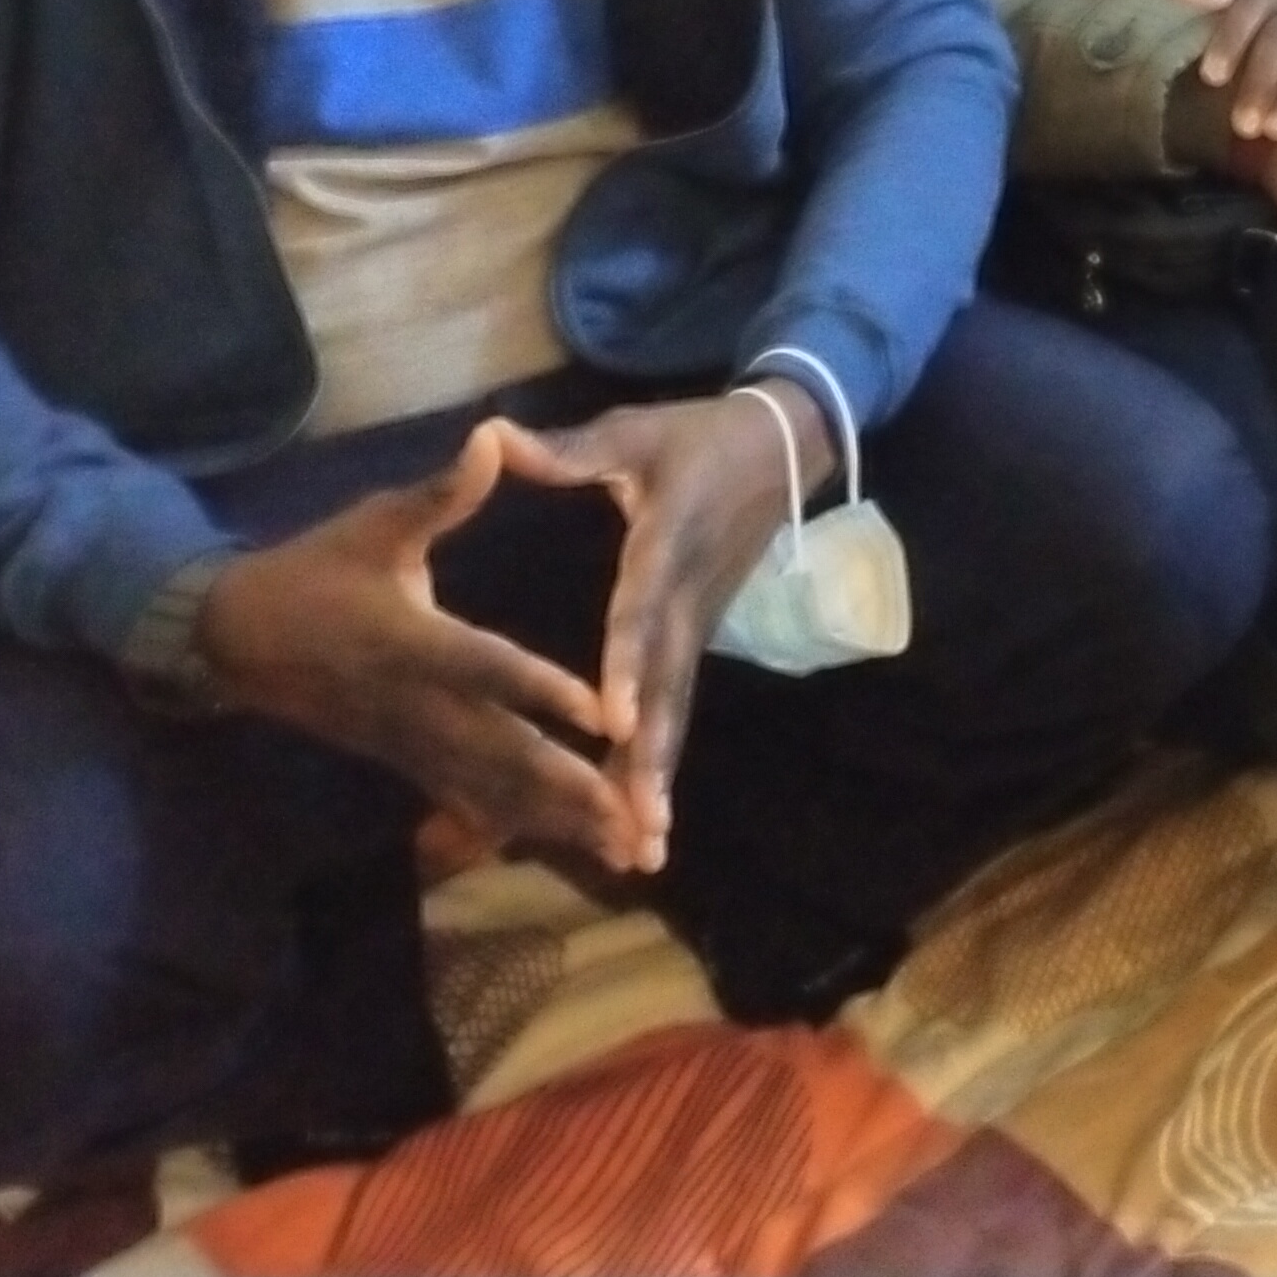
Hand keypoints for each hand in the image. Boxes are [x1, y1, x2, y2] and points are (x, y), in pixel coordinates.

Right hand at [194, 419, 639, 869]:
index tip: (603, 713)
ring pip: (490, 789)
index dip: (542, 690)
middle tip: (635, 818)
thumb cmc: (313, 569)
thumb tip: (492, 436)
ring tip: (623, 847)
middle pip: (501, 753)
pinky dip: (514, 823)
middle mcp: (414, 704)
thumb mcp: (374, 524)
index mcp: (411, 642)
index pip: (486, 669)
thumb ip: (440, 493)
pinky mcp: (402, 759)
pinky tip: (565, 847)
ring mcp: (407, 741)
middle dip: (571, 789)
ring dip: (556, 820)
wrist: (232, 636)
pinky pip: (465, 799)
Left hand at [494, 386, 837, 871]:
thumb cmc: (698, 437)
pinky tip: (647, 816)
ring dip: (659, 778)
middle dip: (650, 760)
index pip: (643, 613)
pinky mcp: (699, 636)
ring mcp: (700, 624)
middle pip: (668, 690)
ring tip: (646, 845)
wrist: (785, 443)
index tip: (611, 723)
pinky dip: (661, 761)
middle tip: (636, 825)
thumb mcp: (635, 432)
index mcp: (667, 547)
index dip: (629, 667)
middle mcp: (687, 600)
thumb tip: (491, 436)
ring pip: (676, 710)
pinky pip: (677, 706)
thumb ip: (566, 448)